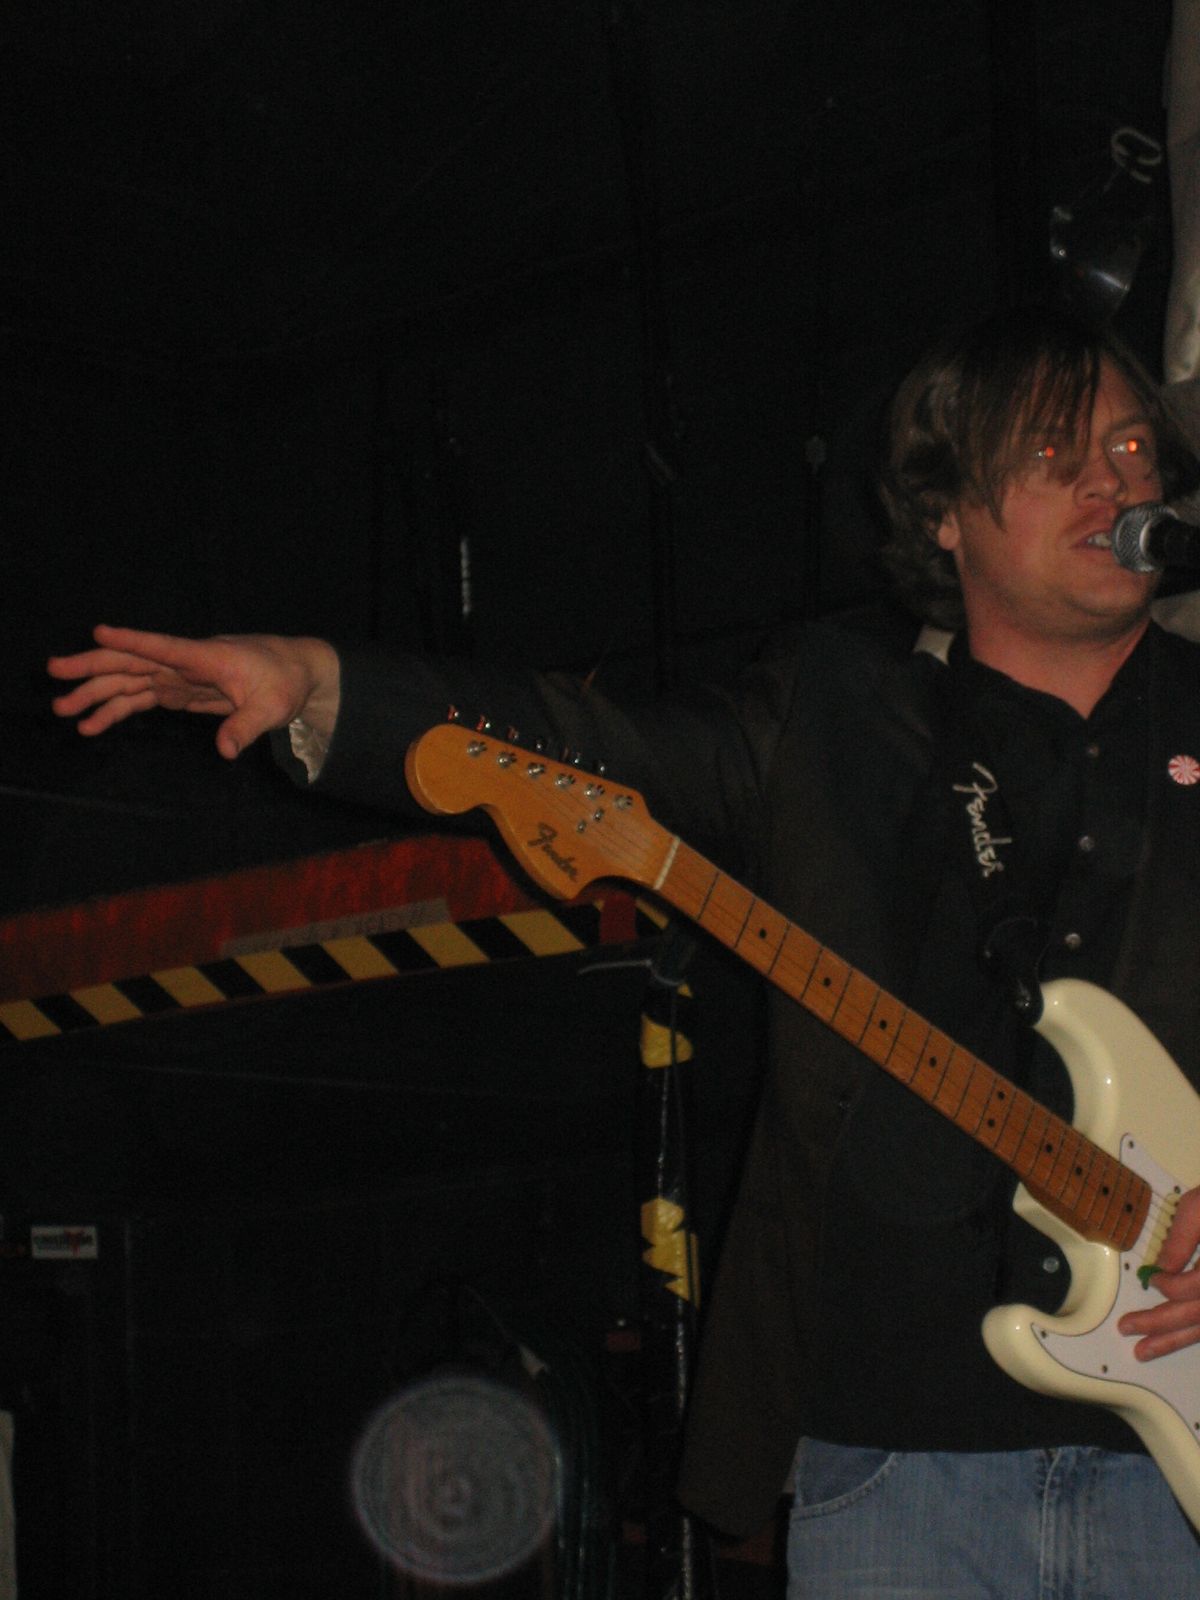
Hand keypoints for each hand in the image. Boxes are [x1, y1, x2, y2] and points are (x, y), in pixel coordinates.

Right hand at [47, 625, 340, 760]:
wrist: (296, 673)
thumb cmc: (285, 681)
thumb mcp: (272, 706)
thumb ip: (246, 726)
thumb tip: (226, 750)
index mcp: (206, 656)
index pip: (164, 647)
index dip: (133, 640)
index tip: (99, 632)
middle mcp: (184, 663)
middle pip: (132, 661)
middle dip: (93, 666)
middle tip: (55, 672)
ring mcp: (179, 676)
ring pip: (129, 681)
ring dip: (96, 693)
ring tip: (63, 709)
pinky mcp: (179, 691)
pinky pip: (141, 699)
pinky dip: (116, 710)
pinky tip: (92, 725)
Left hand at [1118, 1186, 1199, 1359]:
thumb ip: (1181, 1238)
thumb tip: (1161, 1267)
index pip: (1194, 1289)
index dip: (1168, 1286)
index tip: (1154, 1279)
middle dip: (1161, 1326)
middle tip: (1126, 1329)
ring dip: (1177, 1340)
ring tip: (1144, 1351)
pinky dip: (1197, 1334)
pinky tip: (1178, 1340)